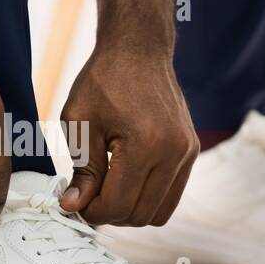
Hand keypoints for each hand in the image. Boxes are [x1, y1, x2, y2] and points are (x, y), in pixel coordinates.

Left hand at [58, 0, 198, 226]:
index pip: (118, 205)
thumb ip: (81, 168)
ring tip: (106, 189)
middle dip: (109, 213)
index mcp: (146, 144)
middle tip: (87, 195)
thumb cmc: (104, 80)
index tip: (73, 200)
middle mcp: (174, 152)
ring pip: (158, 213)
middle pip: (139, 214)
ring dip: (129, 211)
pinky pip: (170, 196)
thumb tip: (73, 206)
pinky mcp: (191, 152)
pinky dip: (146, 199)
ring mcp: (187, 153)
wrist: (139, 49)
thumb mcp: (80, 121)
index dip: (91, 212)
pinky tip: (124, 181)